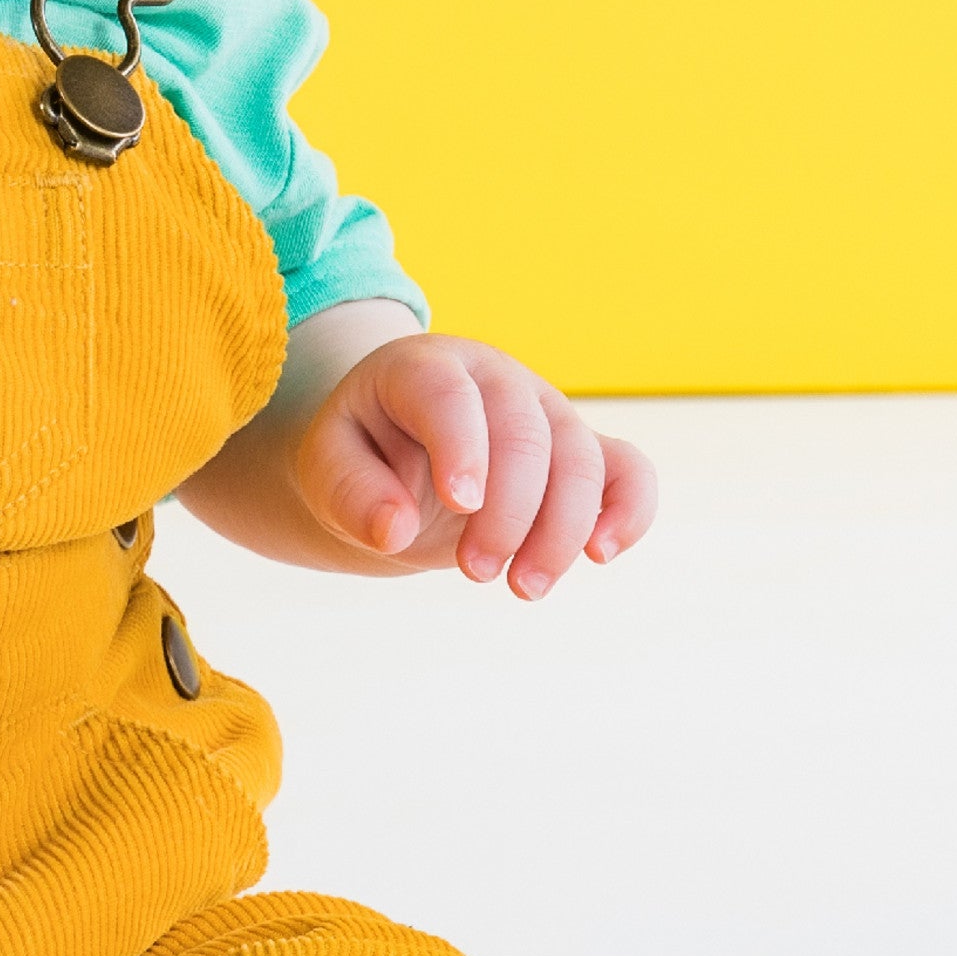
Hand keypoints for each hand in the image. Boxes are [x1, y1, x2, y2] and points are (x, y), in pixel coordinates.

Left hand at [294, 334, 656, 596]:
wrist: (396, 459)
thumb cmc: (362, 455)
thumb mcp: (328, 468)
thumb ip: (350, 493)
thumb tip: (394, 531)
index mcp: (424, 367)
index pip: (449, 394)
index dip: (462, 446)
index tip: (460, 504)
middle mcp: (494, 378)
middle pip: (525, 434)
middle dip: (508, 512)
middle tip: (474, 572)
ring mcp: (545, 410)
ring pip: (580, 459)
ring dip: (560, 532)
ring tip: (522, 588)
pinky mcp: (581, 450)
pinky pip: (627, 469)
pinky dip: (628, 511)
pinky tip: (601, 554)